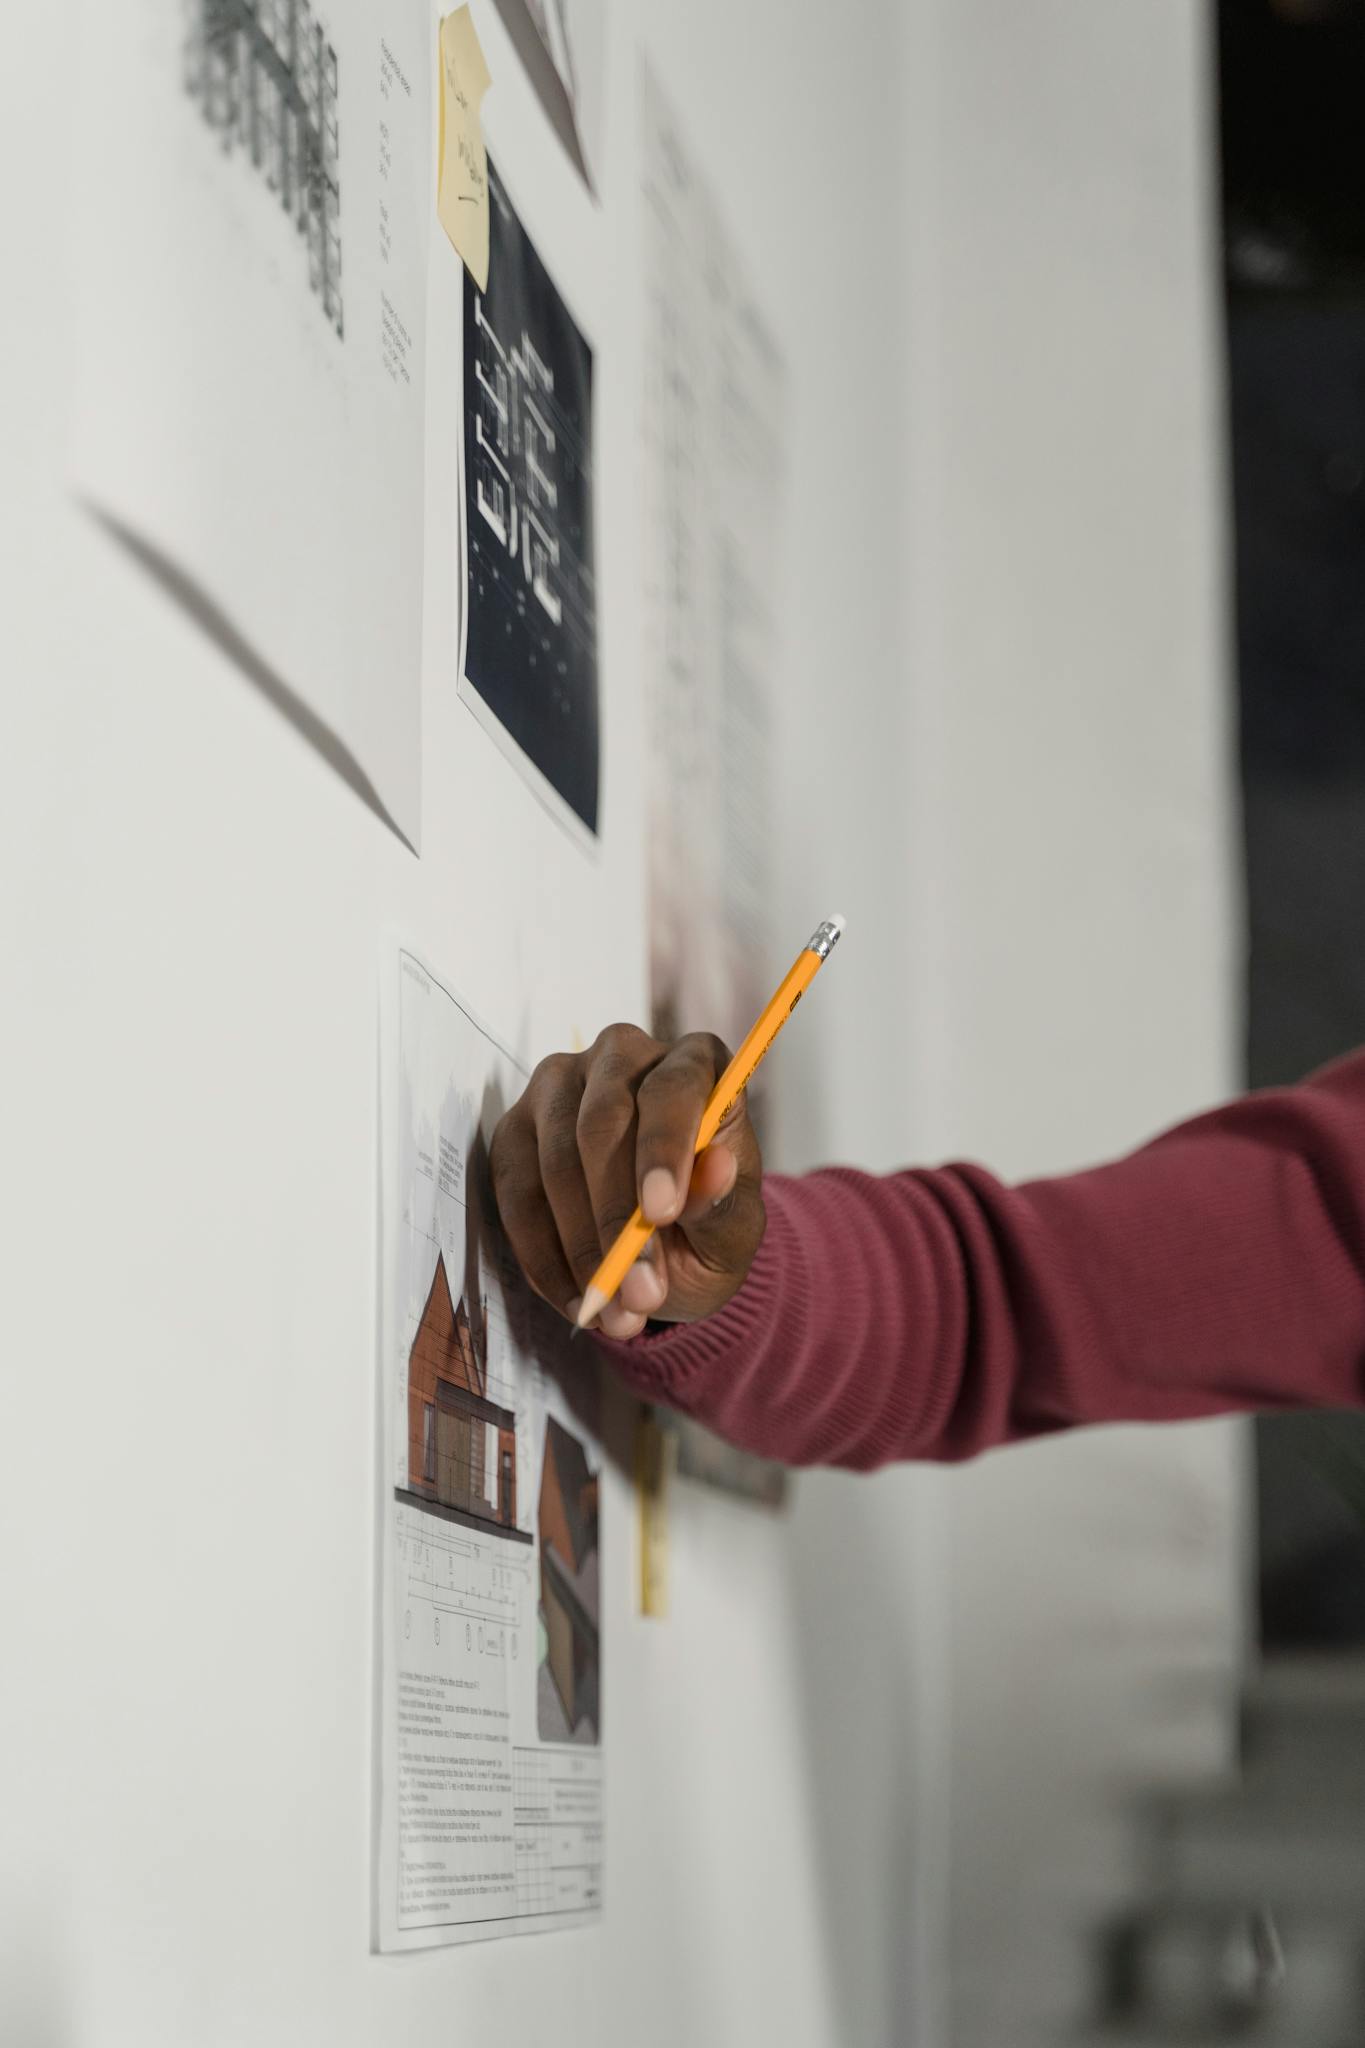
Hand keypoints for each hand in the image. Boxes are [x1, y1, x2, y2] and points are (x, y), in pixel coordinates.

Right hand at [490, 1024, 765, 1339]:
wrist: (666, 1250)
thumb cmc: (707, 1225)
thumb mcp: (732, 1230)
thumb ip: (723, 1203)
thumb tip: (718, 1168)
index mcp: (695, 1062)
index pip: (673, 1089)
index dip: (663, 1148)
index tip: (661, 1212)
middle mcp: (622, 1056)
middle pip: (602, 1123)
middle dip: (616, 1217)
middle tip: (639, 1292)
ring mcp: (560, 1087)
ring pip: (554, 1161)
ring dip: (582, 1248)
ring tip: (617, 1313)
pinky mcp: (515, 1131)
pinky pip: (515, 1194)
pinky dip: (544, 1257)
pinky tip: (576, 1300)